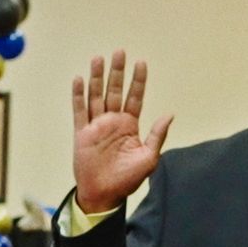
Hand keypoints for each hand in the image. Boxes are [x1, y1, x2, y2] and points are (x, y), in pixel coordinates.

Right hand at [71, 50, 173, 214]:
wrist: (104, 195)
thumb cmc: (127, 180)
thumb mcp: (149, 158)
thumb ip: (157, 135)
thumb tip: (169, 114)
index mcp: (130, 126)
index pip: (135, 97)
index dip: (138, 81)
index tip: (141, 63)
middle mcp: (113, 122)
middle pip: (115, 91)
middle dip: (117, 72)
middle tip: (120, 52)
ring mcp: (97, 126)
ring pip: (96, 96)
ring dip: (97, 78)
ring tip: (98, 59)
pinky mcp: (82, 133)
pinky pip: (79, 111)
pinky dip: (78, 95)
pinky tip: (79, 80)